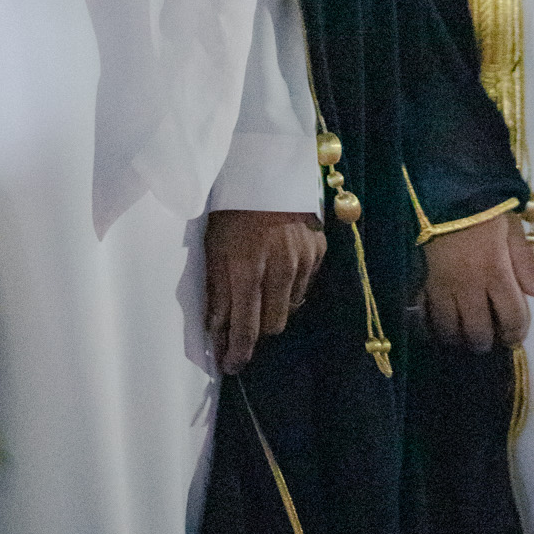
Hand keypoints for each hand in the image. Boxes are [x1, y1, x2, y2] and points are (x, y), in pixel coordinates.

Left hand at [204, 210, 326, 375]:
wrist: (268, 168)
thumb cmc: (232, 206)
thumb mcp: (214, 245)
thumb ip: (217, 290)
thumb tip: (216, 332)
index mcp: (248, 268)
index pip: (246, 326)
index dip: (238, 352)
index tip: (230, 366)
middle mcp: (281, 269)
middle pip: (273, 325)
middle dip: (256, 330)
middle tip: (242, 324)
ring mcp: (304, 261)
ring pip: (290, 308)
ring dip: (273, 309)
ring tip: (259, 292)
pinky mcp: (319, 251)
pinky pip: (305, 286)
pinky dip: (290, 289)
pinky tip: (278, 273)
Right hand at [419, 212, 533, 352]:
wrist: (441, 184)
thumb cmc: (482, 204)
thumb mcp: (511, 227)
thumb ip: (524, 261)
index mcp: (496, 272)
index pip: (512, 318)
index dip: (516, 333)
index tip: (514, 335)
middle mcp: (469, 285)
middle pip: (478, 332)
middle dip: (485, 341)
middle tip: (487, 336)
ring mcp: (441, 284)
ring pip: (448, 329)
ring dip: (457, 336)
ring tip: (461, 331)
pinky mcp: (419, 277)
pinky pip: (421, 313)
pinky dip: (428, 323)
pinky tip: (433, 321)